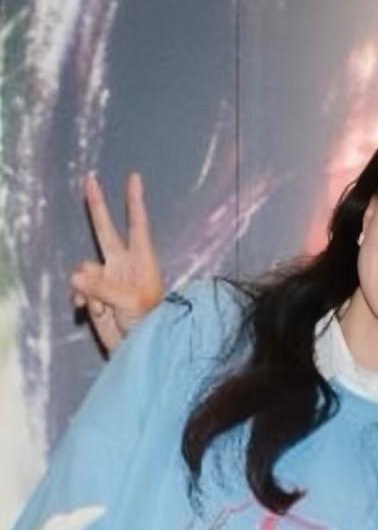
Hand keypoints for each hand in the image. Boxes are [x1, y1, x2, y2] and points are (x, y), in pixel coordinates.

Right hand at [70, 172, 164, 353]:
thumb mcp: (131, 303)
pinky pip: (78, 287)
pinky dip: (79, 297)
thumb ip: (103, 287)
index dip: (135, 202)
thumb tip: (75, 277)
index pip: (138, 225)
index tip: (135, 178)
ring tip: (100, 306)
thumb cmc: (150, 325)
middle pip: (106, 230)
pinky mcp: (94, 296)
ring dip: (86, 285)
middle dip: (98, 207)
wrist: (140, 352)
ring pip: (84, 267)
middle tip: (89, 180)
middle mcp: (123, 265)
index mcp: (142, 261)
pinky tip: (86, 310)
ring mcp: (107, 280)